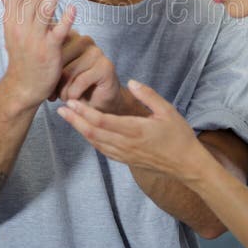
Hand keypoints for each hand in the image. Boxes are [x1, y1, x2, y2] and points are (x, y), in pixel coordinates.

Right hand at [0, 0, 77, 109]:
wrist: (22, 86)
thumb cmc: (20, 53)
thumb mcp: (10, 27)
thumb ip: (8, 1)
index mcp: (11, 20)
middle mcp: (21, 27)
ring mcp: (35, 40)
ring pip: (44, 12)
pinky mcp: (49, 52)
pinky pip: (58, 34)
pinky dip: (65, 21)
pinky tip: (73, 8)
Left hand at [49, 31, 123, 113]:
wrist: (99, 100)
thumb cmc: (75, 86)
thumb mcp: (57, 72)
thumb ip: (46, 61)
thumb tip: (25, 57)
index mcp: (72, 36)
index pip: (50, 47)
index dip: (45, 67)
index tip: (44, 83)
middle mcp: (85, 40)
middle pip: (58, 59)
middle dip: (53, 81)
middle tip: (52, 95)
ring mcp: (96, 52)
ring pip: (69, 71)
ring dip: (63, 90)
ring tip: (63, 97)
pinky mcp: (105, 66)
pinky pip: (81, 81)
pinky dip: (73, 94)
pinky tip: (73, 98)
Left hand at [57, 80, 204, 178]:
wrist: (187, 165)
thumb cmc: (179, 136)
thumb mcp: (167, 110)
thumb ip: (148, 95)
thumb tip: (131, 82)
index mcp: (135, 130)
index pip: (102, 121)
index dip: (84, 112)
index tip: (71, 102)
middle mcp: (126, 144)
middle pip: (93, 132)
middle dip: (75, 121)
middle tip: (60, 110)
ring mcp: (125, 154)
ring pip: (96, 142)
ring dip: (80, 130)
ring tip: (68, 118)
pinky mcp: (126, 160)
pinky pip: (103, 150)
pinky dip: (91, 140)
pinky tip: (85, 132)